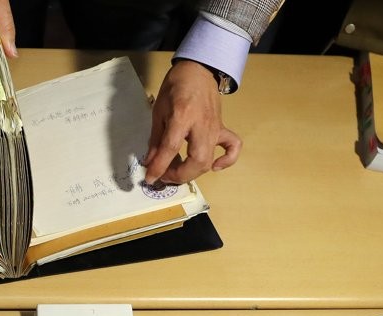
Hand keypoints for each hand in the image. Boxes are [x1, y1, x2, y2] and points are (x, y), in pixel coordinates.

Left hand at [143, 60, 241, 184]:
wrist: (198, 70)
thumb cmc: (175, 87)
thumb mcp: (158, 111)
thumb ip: (156, 138)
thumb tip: (150, 162)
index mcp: (182, 116)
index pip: (171, 148)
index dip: (159, 167)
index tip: (150, 178)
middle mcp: (201, 124)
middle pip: (197, 160)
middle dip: (179, 175)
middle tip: (165, 176)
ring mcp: (215, 127)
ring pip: (209, 159)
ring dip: (193, 172)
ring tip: (178, 172)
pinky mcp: (222, 128)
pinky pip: (233, 147)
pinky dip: (226, 160)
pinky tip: (214, 166)